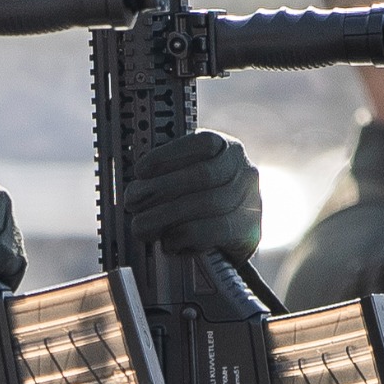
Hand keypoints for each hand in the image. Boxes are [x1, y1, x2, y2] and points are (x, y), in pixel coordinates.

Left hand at [123, 131, 263, 259]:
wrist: (234, 237)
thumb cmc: (201, 201)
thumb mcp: (189, 179)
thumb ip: (168, 175)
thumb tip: (136, 188)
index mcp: (228, 149)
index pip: (203, 142)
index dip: (169, 154)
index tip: (140, 170)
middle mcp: (245, 171)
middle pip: (203, 175)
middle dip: (161, 188)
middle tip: (133, 201)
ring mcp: (251, 201)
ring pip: (207, 204)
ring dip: (166, 216)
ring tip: (142, 226)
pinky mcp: (248, 231)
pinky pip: (213, 232)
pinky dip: (184, 236)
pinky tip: (168, 241)